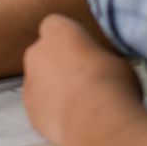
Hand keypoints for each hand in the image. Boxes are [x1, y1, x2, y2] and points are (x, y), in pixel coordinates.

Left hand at [23, 14, 141, 145]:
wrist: (97, 120)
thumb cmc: (111, 85)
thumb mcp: (116, 59)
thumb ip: (99, 56)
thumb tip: (103, 65)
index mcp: (58, 31)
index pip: (55, 25)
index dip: (69, 39)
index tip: (83, 50)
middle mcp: (37, 52)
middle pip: (44, 53)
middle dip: (58, 64)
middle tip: (83, 78)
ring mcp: (30, 81)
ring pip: (39, 81)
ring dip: (54, 88)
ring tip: (81, 102)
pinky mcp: (30, 108)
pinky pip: (39, 105)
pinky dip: (51, 110)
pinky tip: (73, 117)